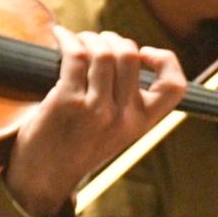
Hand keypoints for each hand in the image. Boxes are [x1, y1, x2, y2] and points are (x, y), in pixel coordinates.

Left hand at [3, 26, 187, 216]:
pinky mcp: (67, 102)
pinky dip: (67, 39)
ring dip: (89, 37)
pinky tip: (60, 36)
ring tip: (79, 40)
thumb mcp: (116, 132)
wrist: (43, 180)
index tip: (145, 53)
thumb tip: (125, 54)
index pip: (174, 86)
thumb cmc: (76, 148)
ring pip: (103, 52)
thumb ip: (127, 103)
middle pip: (130, 55)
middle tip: (98, 42)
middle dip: (113, 39)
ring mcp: (96, 110)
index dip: (166, 60)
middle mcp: (123, 117)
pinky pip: (75, 55)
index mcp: (141, 124)